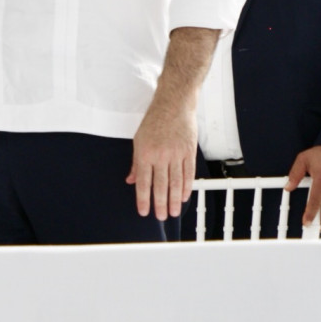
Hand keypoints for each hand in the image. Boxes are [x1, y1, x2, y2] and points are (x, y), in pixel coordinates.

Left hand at [127, 99, 196, 218]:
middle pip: (161, 186)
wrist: (173, 104)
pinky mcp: (189, 151)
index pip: (144, 182)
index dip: (143, 199)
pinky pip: (188, 174)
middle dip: (160, 204)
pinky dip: (187, 187)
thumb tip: (131, 180)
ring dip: (175, 200)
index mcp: (145, 153)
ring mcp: (176, 154)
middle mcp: (161, 155)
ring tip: (174, 212)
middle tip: (161, 217)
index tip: (144, 212)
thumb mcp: (138, 140)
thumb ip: (136, 162)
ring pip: (176, 183)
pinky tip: (184, 196)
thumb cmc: (154, 120)